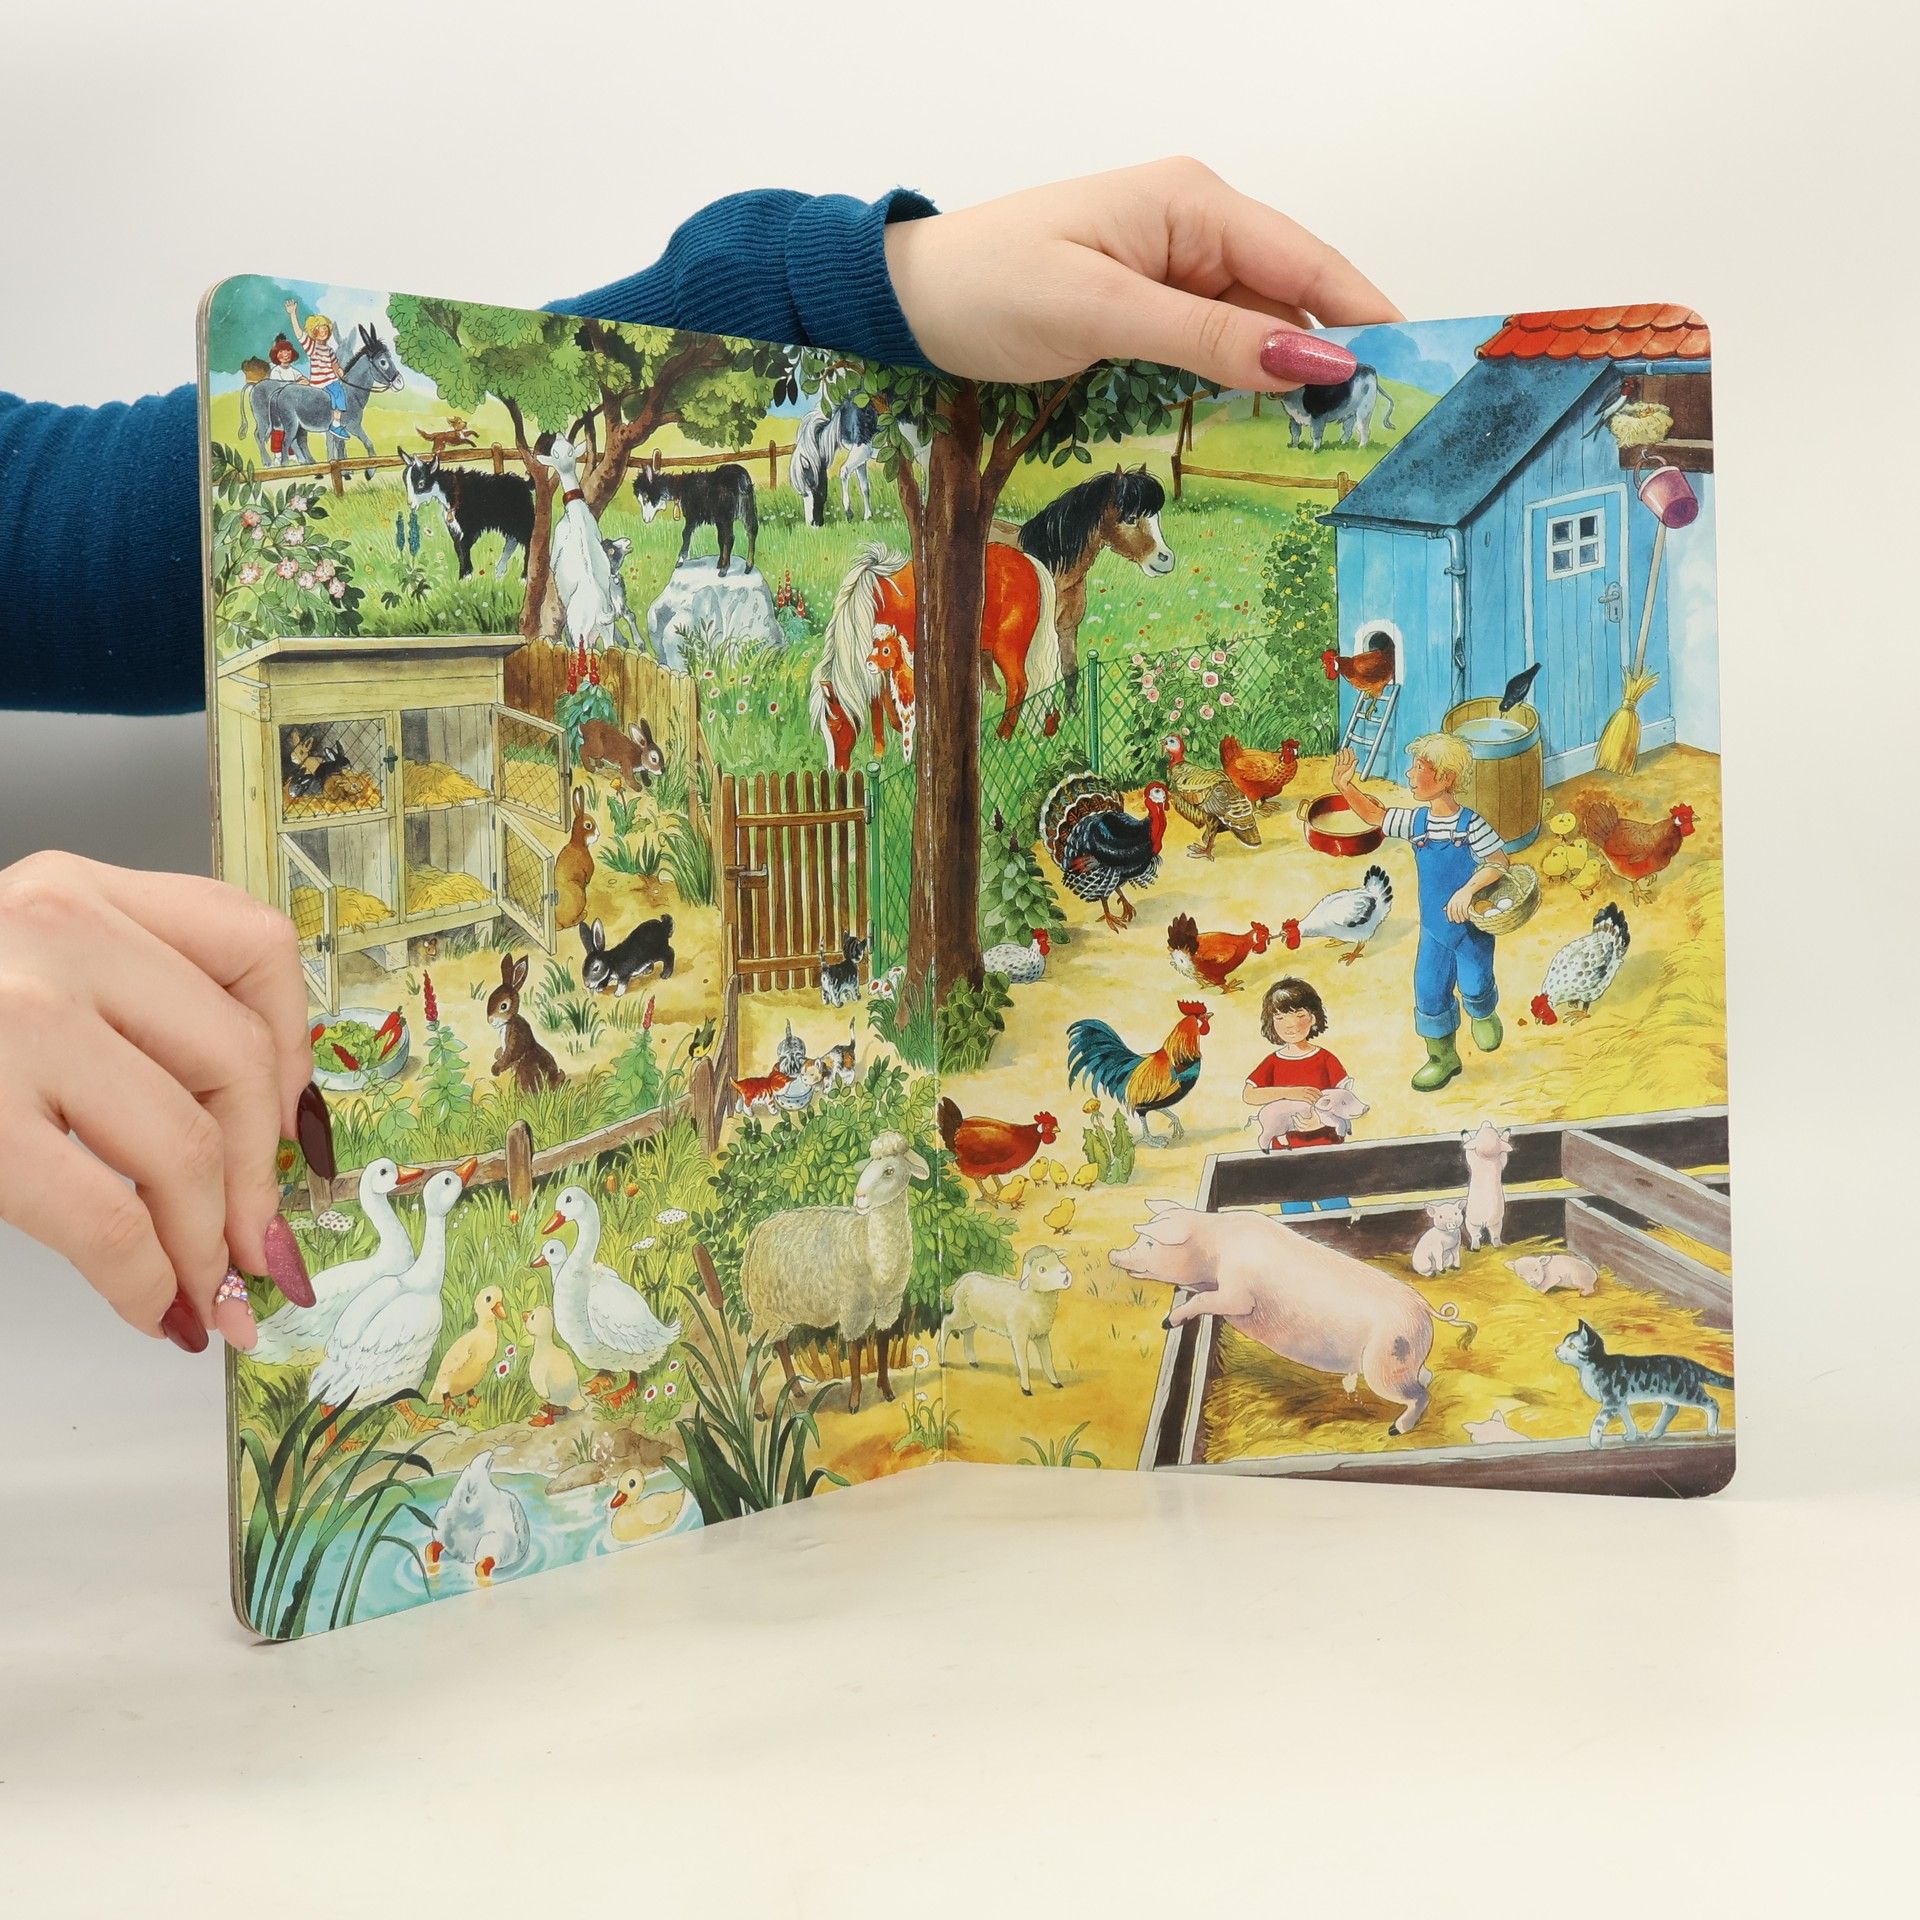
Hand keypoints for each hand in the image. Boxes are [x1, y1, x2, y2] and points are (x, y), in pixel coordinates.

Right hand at [0, 855, 313, 1349]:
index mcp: (77, 889)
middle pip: (239, 1059)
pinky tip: (148, 1304)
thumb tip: (264, 1134)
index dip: (297, 1055)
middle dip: (260, 1175)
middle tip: (257, 1246)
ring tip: (204, 1287)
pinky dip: (146, 1279)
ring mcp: (16, 1020)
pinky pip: (110, 1216)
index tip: (294, 1131)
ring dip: (209, 1241)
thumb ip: (131, 1007)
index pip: (255, 949)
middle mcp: (56, 933)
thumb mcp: (24, 966)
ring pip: (189, 1144)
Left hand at [885, 158, 1400, 388]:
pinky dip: (1242, 389)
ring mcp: (1174, 272)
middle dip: (1331, 360)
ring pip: (1257, 332)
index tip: (1416, 373)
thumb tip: (1308, 358)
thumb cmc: (990, 285)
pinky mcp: (1151, 311)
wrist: (910, 300)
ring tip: (1334, 447)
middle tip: (1378, 434)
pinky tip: (1265, 431)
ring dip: (1287, 384)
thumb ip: (1207, 338)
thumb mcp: (1102, 312)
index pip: (1307, 260)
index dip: (1364, 318)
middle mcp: (1196, 230)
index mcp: (1193, 204)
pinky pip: (1217, 350)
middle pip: (1292, 298)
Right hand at [1332, 748, 1357, 785]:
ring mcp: (1341, 766)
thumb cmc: (1346, 779)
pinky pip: (1337, 761)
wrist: (1340, 783)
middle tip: (1346, 747)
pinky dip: (1338, 757)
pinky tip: (1338, 753)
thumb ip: (1353, 765)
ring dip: (1342, 754)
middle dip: (1346, 752)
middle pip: (1346, 757)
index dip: (1351, 753)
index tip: (1351, 748)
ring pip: (1342, 758)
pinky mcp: (1337, 768)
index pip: (1351, 758)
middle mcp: (1346, 765)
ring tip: (1341, 749)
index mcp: (1350, 766)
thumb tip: (1357, 759)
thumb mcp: (1350, 771)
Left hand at [1446, 885, 1476, 923]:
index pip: (1449, 910)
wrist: (1467, 890)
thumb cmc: (1459, 895)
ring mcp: (1460, 902)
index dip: (1449, 916)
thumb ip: (1449, 904)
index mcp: (1451, 901)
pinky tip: (1467, 917)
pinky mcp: (1465, 903)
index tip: (1451, 920)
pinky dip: (1465, 915)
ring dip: (1461, 917)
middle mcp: (1455, 902)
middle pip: (1454, 912)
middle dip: (1456, 918)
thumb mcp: (1453, 898)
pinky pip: (1464, 911)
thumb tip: (1444, 909)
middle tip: (1458, 922)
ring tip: (1463, 920)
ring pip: (1460, 912)